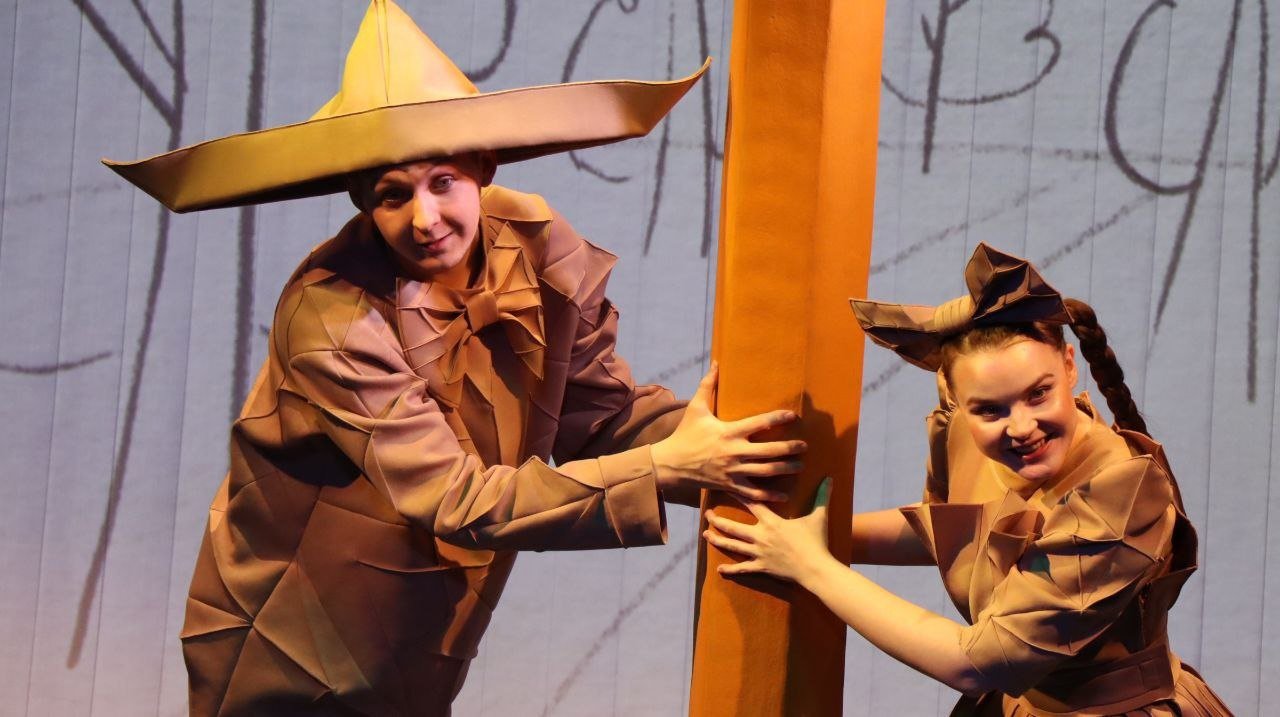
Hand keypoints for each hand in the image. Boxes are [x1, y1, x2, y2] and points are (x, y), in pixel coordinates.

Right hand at [650, 363, 803, 501]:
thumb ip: (708, 386)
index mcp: (728, 431)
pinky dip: (770, 496)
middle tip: (805, 446)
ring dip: (785, 469)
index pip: (759, 423)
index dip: (778, 418)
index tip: (793, 415)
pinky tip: (785, 496)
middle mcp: (734, 452)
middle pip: (769, 451)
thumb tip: (716, 363)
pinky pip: (753, 493)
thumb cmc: (685, 434)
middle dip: (790, 448)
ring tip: (800, 466)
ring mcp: (733, 471)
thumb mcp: (695, 408)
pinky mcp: (729, 485)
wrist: (671, 464)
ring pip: (766, 472)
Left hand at [704, 477, 834, 584]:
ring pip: (733, 546)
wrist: (816, 568)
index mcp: (771, 522)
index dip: (737, 494)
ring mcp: (759, 553)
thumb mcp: (819, 516)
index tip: (725, 486)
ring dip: (717, 540)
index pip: (751, 503)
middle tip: (707, 514)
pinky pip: (743, 569)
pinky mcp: (761, 567)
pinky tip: (719, 569)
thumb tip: (830, 477)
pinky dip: (730, 570)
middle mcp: (761, 536)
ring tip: (705, 535)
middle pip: (734, 526)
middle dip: (718, 520)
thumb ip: (822, 496)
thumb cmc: (816, 542)